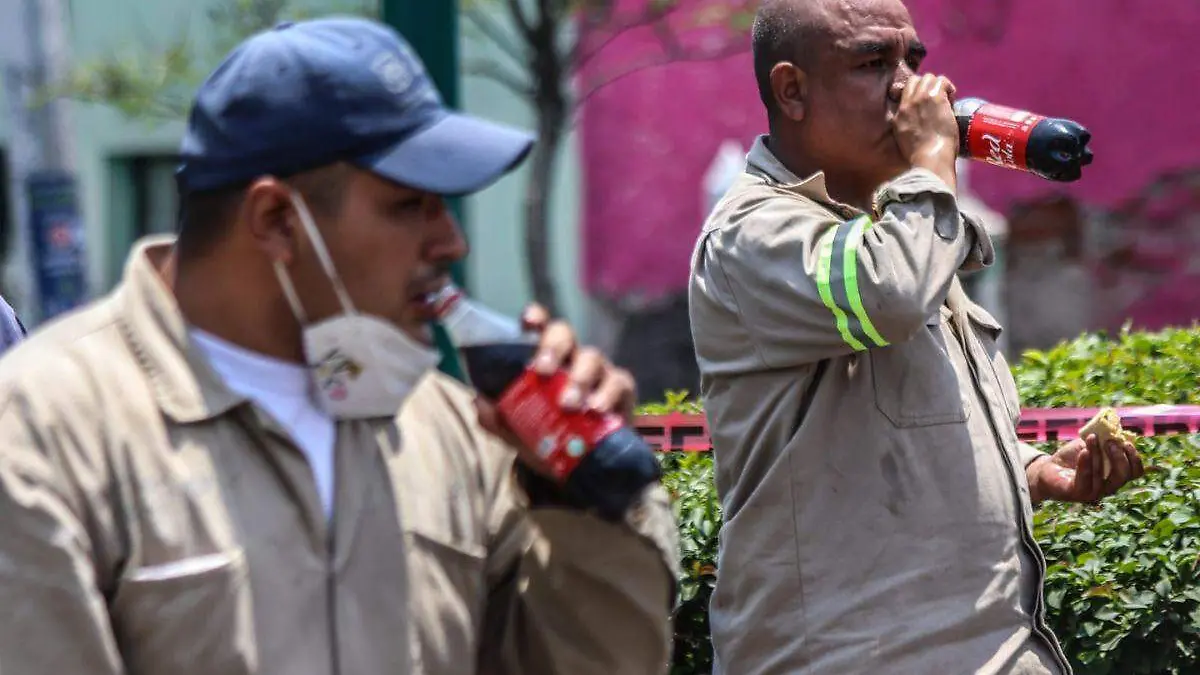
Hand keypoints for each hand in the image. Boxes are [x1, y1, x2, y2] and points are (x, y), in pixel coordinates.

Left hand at [474, 303, 637, 477]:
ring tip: (569, 404)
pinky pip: (617, 382)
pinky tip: (596, 410)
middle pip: (564, 334)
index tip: (527, 323)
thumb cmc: (550, 439)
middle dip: (552, 347)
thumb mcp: (518, 433)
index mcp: (545, 359)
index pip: (540, 327)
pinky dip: (606, 394)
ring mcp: (598, 371)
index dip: (535, 318)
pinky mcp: (621, 389)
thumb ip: (498, 418)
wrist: (584, 468)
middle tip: (542, 372)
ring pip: (591, 357)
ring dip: (578, 378)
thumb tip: (478, 401)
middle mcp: (571, 358)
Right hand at [892, 73, 958, 191]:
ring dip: (939, 86)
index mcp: (898, 116)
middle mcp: (907, 104)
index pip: (904, 91)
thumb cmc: (922, 157)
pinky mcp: (935, 98)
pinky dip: (948, 87)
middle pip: (915, 80)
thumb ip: (908, 127)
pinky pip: (942, 81)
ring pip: (929, 78)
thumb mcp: (905, 141)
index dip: (917, 93)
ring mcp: (920, 99)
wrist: (929, 159)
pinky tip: (952, 98)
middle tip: (938, 100)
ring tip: (946, 99)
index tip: (927, 103)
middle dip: (928, 86)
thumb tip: (919, 125)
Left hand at [1027, 433, 1145, 504]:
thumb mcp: (1090, 445)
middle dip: (1119, 457)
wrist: (1048, 469)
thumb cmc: (1073, 457)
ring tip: (1091, 438)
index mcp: (1115, 476)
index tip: (1125, 442)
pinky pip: (1084, 480)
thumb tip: (1114, 426)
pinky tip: (1084, 452)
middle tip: (1109, 442)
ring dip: (1097, 453)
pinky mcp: (1076, 493)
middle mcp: (1108, 487)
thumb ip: (1104, 438)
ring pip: (1102, 474)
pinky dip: (1085, 464)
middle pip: (1123, 475)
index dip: (1134, 457)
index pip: (1135, 472)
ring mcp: (1093, 492)